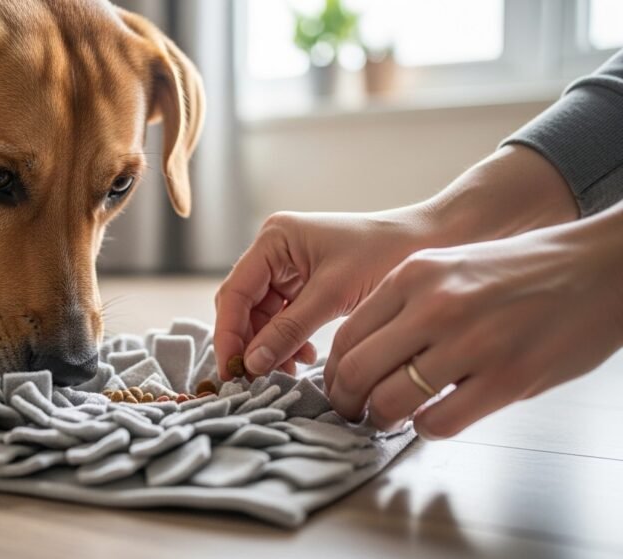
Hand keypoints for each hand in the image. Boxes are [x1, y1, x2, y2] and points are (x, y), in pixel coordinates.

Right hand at [214, 208, 436, 378]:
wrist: (433, 241)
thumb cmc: (386, 254)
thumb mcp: (333, 294)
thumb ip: (288, 329)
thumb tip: (251, 364)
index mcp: (273, 239)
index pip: (235, 292)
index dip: (229, 334)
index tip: (233, 371)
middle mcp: (274, 250)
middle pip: (243, 306)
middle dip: (250, 342)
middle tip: (257, 379)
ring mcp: (288, 267)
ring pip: (261, 316)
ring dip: (270, 345)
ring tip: (290, 370)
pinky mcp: (305, 284)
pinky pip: (283, 318)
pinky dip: (288, 340)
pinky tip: (305, 356)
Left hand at [324, 206, 622, 438]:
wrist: (597, 269)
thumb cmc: (520, 270)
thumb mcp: (449, 266)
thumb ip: (405, 303)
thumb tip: (363, 351)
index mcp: (414, 275)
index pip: (347, 336)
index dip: (333, 371)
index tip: (337, 385)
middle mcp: (435, 306)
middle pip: (357, 371)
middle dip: (346, 401)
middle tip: (352, 412)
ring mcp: (471, 344)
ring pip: (391, 401)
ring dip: (381, 419)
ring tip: (387, 419)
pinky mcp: (507, 379)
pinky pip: (439, 421)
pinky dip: (426, 429)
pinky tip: (432, 419)